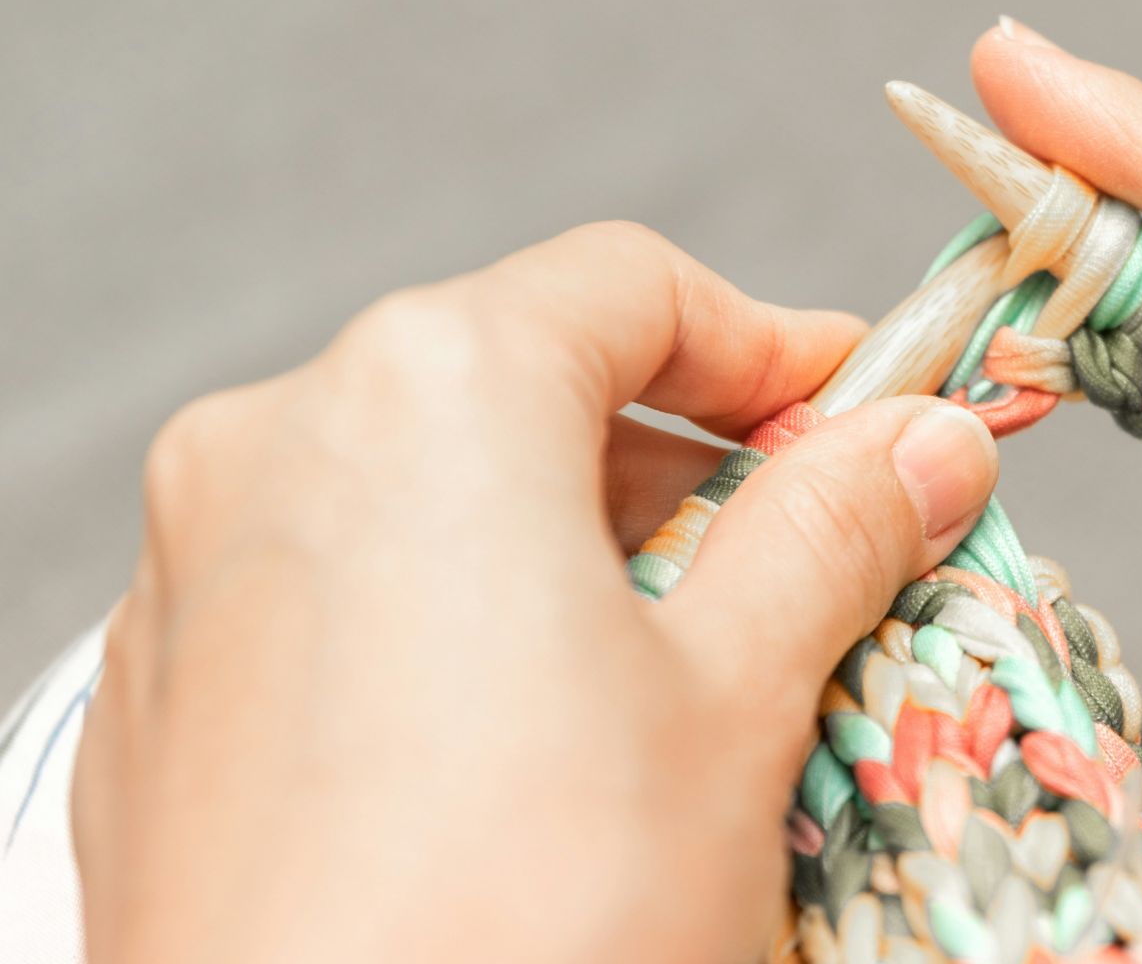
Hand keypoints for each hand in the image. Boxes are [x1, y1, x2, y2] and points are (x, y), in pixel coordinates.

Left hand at [71, 222, 999, 962]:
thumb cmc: (530, 920)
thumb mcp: (736, 700)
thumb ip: (833, 530)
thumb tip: (926, 444)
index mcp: (423, 395)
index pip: (633, 288)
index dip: (779, 347)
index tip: (870, 418)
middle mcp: (275, 450)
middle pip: (527, 386)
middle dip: (684, 467)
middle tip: (807, 565)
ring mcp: (196, 580)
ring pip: (429, 499)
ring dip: (578, 555)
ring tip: (683, 686)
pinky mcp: (166, 706)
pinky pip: (341, 604)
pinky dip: (459, 629)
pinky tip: (540, 757)